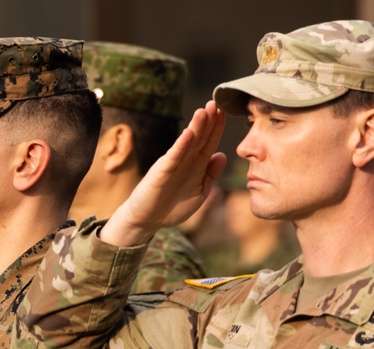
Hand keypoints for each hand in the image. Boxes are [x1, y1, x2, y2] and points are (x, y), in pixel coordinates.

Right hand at [103, 101, 227, 246]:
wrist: (148, 220)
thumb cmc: (173, 207)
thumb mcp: (200, 192)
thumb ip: (211, 175)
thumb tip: (222, 155)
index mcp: (197, 165)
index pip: (209, 142)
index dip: (216, 128)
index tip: (225, 112)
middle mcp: (186, 160)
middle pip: (199, 137)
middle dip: (208, 121)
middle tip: (216, 102)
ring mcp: (173, 164)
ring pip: (188, 143)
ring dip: (196, 127)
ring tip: (204, 111)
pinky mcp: (162, 172)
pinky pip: (174, 157)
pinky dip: (181, 145)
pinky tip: (189, 133)